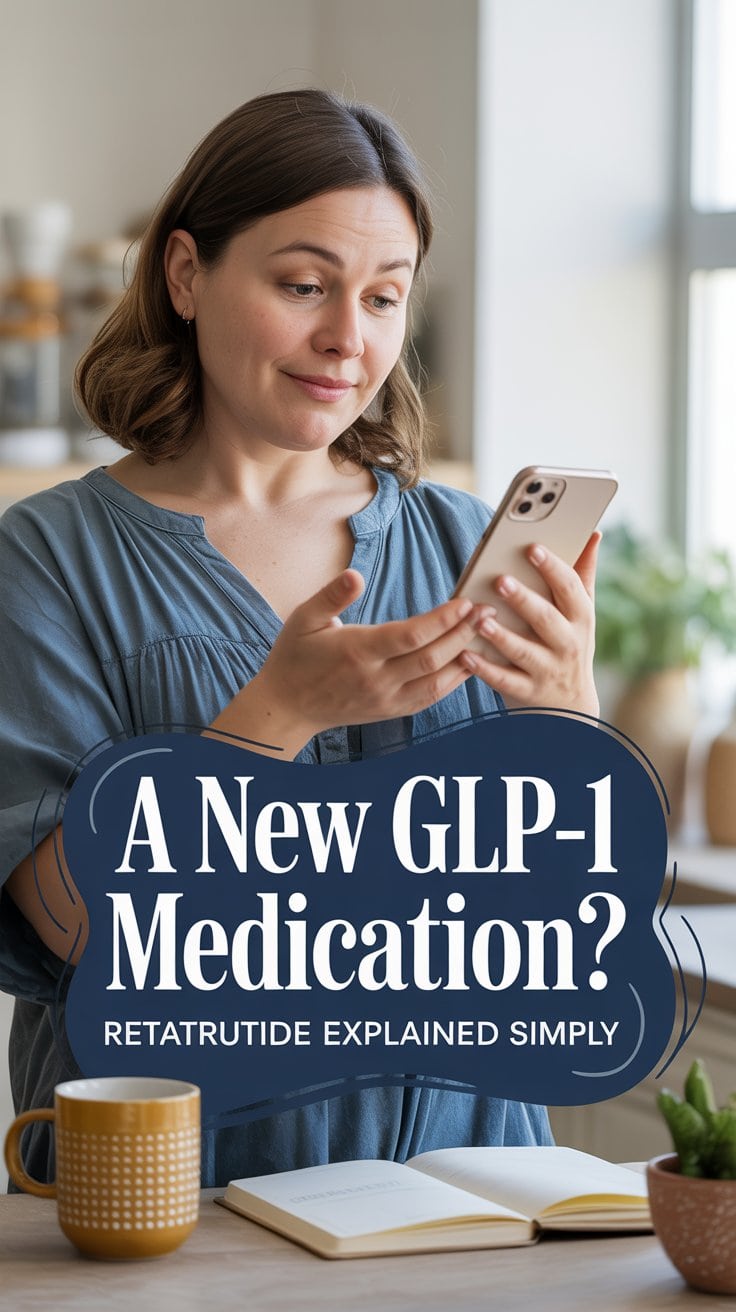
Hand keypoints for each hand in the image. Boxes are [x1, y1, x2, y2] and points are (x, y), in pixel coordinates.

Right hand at [217, 569, 487, 755]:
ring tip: (487, 631)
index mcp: (356, 652)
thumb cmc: (294, 657)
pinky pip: (431, 697)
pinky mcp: (392, 710)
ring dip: (466, 656)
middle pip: (431, 658)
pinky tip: (471, 660)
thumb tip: (354, 575)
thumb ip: (331, 596)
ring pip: (437, 681)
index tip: (464, 601)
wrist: (287, 707)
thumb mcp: (303, 618)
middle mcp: (375, 679)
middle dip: (464, 633)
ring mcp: (386, 699)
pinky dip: (455, 680)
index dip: (441, 620)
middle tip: (488, 610)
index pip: (409, 636)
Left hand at [459, 533, 600, 716]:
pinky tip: (465, 654)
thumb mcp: (583, 614)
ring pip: (523, 652)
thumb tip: (594, 534)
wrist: (571, 708)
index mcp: (580, 618)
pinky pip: (504, 681)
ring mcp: (547, 670)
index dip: (553, 568)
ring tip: (481, 619)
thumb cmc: (570, 646)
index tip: (533, 548)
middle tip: (500, 580)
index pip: (569, 589)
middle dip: (524, 599)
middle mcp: (567, 644)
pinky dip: (484, 669)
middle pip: (546, 619)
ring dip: (501, 636)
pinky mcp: (527, 692)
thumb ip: (583, 574)